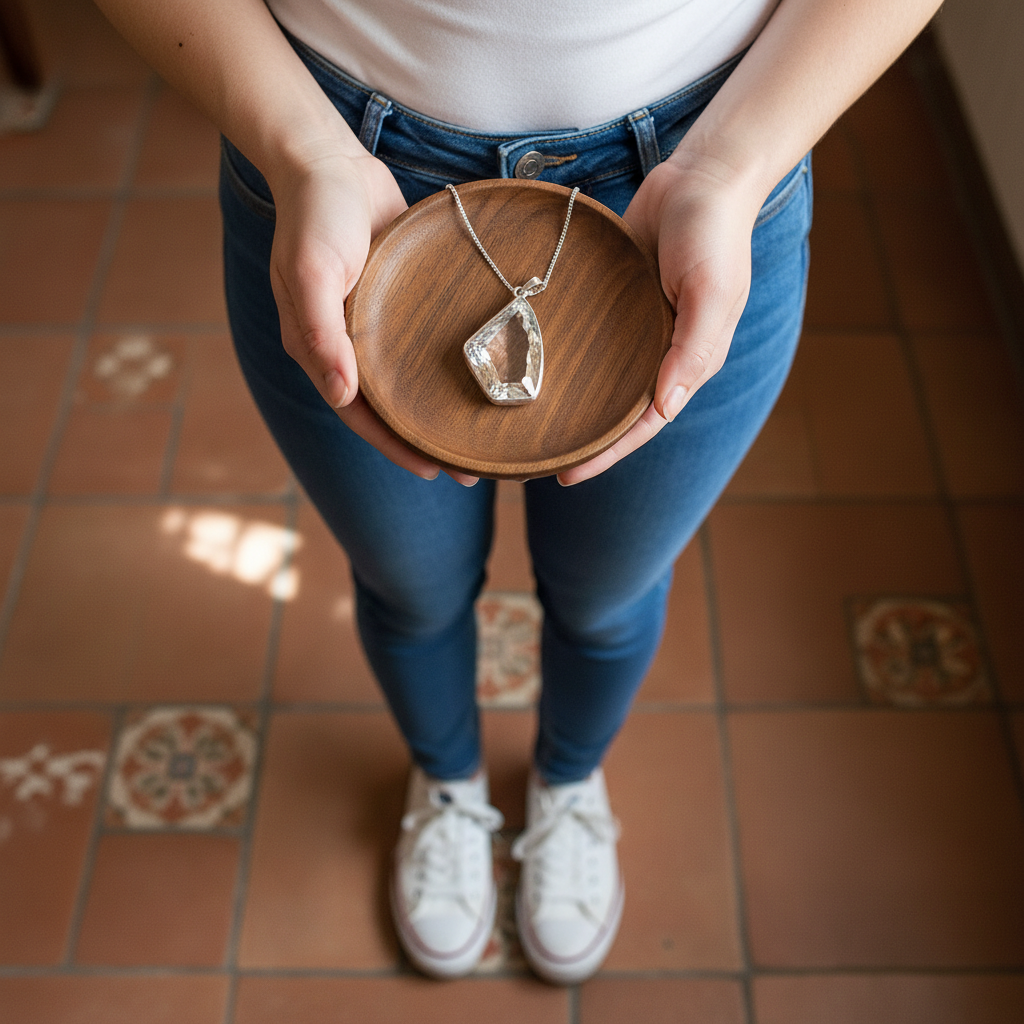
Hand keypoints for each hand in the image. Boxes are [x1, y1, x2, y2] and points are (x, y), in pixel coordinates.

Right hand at [268, 150, 478, 484]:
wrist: (329, 160)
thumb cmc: (315, 216)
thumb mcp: (312, 271)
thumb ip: (322, 332)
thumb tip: (340, 394)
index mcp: (320, 348)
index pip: (359, 413)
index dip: (394, 445)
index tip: (433, 469)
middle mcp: (347, 345)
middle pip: (388, 406)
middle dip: (425, 438)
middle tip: (471, 468)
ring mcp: (373, 323)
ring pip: (408, 379)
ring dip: (438, 407)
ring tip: (481, 432)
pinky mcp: (397, 299)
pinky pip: (420, 343)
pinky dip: (445, 364)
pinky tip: (478, 375)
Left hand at [557, 158, 761, 484]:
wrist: (700, 176)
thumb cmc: (713, 234)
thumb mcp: (710, 293)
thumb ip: (692, 351)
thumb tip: (666, 409)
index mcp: (687, 361)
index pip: (644, 423)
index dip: (608, 453)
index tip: (568, 474)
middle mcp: (660, 351)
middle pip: (618, 409)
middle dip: (585, 439)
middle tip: (538, 462)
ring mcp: (637, 327)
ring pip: (602, 379)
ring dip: (574, 403)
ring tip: (531, 425)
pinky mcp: (617, 300)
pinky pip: (592, 339)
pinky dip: (569, 357)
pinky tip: (533, 366)